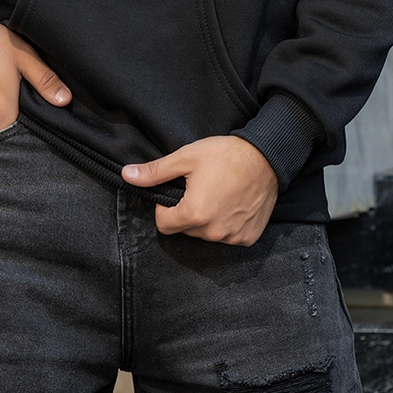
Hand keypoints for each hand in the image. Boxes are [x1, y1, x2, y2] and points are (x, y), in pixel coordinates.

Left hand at [120, 136, 278, 246]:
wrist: (266, 157)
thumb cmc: (224, 155)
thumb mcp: (186, 158)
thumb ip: (155, 172)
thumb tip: (126, 175)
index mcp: (194, 214)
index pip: (163, 224)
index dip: (165, 207)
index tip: (177, 191)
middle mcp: (212, 232)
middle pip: (185, 229)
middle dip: (186, 212)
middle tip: (200, 188)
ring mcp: (232, 237)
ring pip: (206, 234)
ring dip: (207, 219)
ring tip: (218, 193)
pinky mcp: (247, 238)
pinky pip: (227, 236)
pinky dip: (226, 224)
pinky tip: (232, 203)